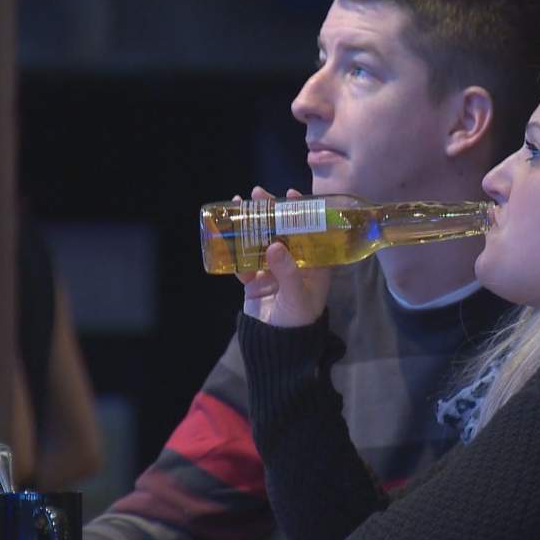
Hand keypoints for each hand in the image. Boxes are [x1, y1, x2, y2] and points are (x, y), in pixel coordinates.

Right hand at [237, 186, 329, 327]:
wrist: (276, 346)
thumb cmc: (297, 321)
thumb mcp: (297, 297)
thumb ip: (287, 272)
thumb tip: (275, 245)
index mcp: (314, 264)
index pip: (310, 231)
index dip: (302, 212)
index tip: (292, 194)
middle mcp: (294, 262)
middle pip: (283, 230)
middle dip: (271, 211)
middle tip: (258, 193)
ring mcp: (272, 269)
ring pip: (261, 240)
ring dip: (251, 223)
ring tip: (240, 203)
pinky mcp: (254, 279)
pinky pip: (243, 259)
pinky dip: (235, 246)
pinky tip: (226, 232)